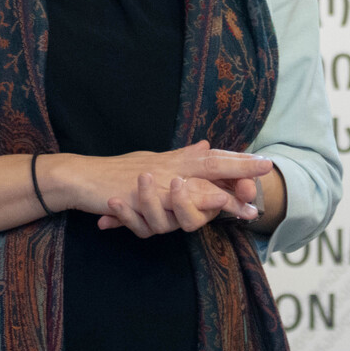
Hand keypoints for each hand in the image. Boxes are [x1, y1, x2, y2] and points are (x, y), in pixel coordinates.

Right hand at [48, 140, 269, 236]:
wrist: (82, 178)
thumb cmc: (115, 173)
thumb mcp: (153, 161)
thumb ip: (181, 157)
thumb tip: (206, 146)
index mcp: (174, 160)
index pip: (212, 158)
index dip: (237, 160)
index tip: (264, 163)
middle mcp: (170, 165)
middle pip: (212, 164)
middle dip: (240, 167)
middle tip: (267, 169)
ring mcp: (159, 179)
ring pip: (197, 184)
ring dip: (223, 194)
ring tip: (246, 204)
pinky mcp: (147, 195)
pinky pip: (177, 200)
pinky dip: (198, 201)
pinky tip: (215, 204)